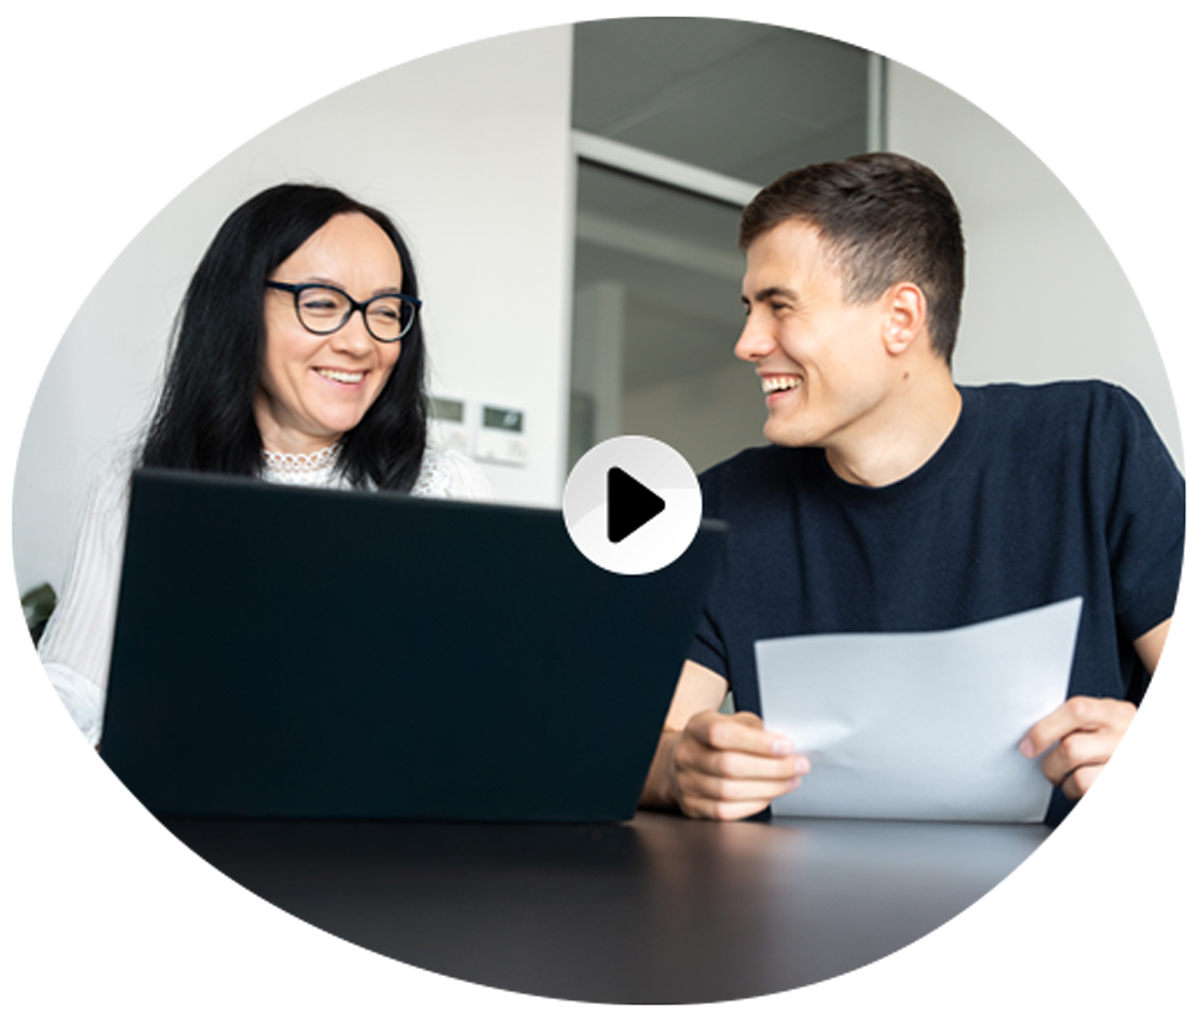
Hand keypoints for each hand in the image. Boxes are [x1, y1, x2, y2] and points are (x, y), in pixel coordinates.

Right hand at [669, 709, 808, 820]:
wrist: (686, 759)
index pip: (722, 733)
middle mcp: (687, 755)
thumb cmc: (716, 740)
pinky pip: (726, 811)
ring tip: (791, 781)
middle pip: (729, 765)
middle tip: (799, 766)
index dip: (756, 742)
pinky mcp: (693, 807)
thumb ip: (754, 728)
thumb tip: (784, 745)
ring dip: (769, 787)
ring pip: (730, 791)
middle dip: (773, 768)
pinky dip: (754, 804)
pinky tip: (769, 794)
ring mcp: (687, 783)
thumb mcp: (731, 722)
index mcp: (697, 728)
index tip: (786, 746)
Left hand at [1019, 696, 1135, 800]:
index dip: (1045, 729)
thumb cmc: (1120, 740)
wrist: (1154, 759)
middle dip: (1050, 764)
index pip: (1077, 710)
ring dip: (1066, 784)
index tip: (1028, 745)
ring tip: (1070, 780)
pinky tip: (1085, 790)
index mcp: (1117, 713)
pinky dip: (1080, 797)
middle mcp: (1127, 737)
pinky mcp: (1126, 791)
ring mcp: (1130, 766)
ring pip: (1080, 779)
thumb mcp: (1107, 719)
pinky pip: (1091, 797)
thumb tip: (1032, 735)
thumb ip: (1077, 719)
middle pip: (1072, 748)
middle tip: (1050, 768)